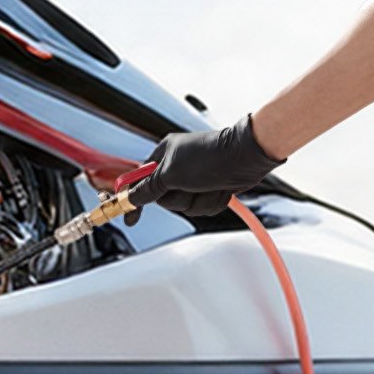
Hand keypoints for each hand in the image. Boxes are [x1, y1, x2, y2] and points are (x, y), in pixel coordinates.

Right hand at [127, 114, 283, 219]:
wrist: (245, 158)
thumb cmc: (210, 158)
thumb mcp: (171, 174)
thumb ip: (149, 189)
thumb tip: (132, 198)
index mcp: (164, 155)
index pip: (141, 181)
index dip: (134, 199)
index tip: (128, 218)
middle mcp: (177, 166)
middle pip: (166, 199)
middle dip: (181, 199)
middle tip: (190, 186)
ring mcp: (195, 179)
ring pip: (187, 206)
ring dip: (199, 201)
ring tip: (209, 186)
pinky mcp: (210, 187)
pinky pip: (204, 206)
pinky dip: (212, 202)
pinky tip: (220, 189)